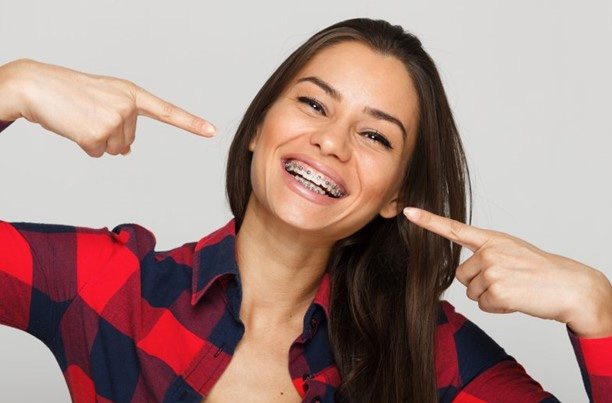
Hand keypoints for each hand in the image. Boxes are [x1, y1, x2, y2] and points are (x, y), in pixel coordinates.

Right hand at [0, 58, 215, 156]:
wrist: (38, 85)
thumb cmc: (71, 92)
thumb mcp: (105, 98)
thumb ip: (124, 119)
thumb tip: (127, 152)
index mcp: (132, 94)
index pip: (167, 111)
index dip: (191, 123)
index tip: (212, 131)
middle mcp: (128, 105)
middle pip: (129, 141)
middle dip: (109, 134)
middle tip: (89, 115)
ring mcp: (114, 119)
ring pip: (115, 149)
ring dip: (97, 141)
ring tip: (81, 119)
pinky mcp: (98, 134)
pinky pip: (98, 153)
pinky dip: (85, 146)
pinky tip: (75, 127)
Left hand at [403, 207, 611, 337]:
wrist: (570, 286)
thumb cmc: (541, 270)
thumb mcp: (512, 251)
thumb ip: (487, 255)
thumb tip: (466, 274)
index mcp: (492, 239)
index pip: (454, 229)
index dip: (428, 221)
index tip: (408, 211)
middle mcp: (489, 252)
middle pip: (462, 275)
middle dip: (480, 283)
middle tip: (508, 281)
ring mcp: (492, 271)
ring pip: (472, 292)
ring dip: (491, 297)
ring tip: (515, 288)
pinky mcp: (496, 291)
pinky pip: (484, 305)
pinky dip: (499, 308)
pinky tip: (516, 299)